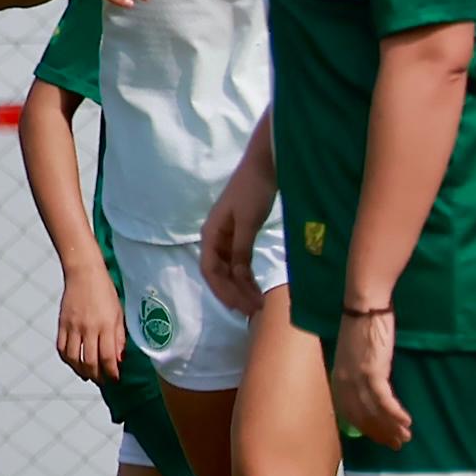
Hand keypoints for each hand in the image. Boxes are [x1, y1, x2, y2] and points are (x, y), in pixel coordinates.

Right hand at [54, 267, 126, 382]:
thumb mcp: (119, 313)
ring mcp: (73, 327)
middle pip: (90, 362)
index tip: (114, 378)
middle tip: (102, 381)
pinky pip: (62, 348)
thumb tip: (119, 359)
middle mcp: (89, 328)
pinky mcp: (62, 324)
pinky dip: (67, 360)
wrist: (84, 274)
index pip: (108, 357)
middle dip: (97, 376)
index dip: (111, 372)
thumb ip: (119, 337)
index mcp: (106, 325)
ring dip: (81, 372)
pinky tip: (74, 363)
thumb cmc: (105, 292)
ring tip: (88, 375)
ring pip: (74, 359)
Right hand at [200, 169, 275, 311]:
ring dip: (242, 287)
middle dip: (234, 293)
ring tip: (258, 303)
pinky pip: (240, 262)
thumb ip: (241, 249)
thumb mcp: (247, 222)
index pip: (210, 270)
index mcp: (210, 234)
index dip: (223, 291)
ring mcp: (228, 237)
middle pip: (220, 274)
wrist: (265, 165)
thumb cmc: (253, 190)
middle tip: (253, 310)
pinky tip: (257, 286)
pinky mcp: (241, 235)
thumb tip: (239, 276)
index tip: (240, 306)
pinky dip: (247, 276)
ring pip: (230, 270)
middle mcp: (215, 238)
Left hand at [329, 309, 410, 446]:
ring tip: (406, 437)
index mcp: (338, 379)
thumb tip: (369, 390)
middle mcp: (344, 382)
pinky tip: (406, 421)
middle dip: (380, 432)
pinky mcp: (371, 371)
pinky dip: (394, 412)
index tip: (381, 438)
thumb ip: (358, 373)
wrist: (365, 306)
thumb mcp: (356, 355)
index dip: (367, 428)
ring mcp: (356, 377)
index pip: (351, 413)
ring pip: (374, 411)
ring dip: (391, 426)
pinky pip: (384, 399)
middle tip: (397, 444)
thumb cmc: (363, 327)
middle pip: (362, 416)